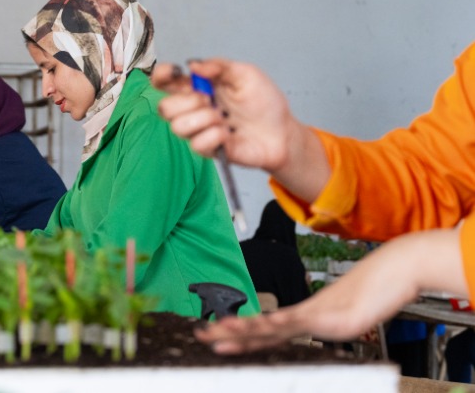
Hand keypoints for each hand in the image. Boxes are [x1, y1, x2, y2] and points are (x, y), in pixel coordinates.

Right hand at [152, 59, 329, 201]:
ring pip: (178, 126)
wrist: (281, 132)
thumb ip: (219, 66)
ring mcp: (198, 130)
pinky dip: (216, 136)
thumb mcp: (245, 74)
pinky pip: (197, 144)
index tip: (176, 73)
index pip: (164, 82)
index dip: (161, 76)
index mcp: (197, 87)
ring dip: (204, 119)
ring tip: (224, 118)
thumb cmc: (264, 103)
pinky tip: (229, 134)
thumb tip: (193, 66)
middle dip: (188, 102)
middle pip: (164, 107)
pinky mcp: (207, 149)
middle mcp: (193, 109)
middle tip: (211, 100)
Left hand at [195, 229, 465, 353]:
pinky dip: (281, 324)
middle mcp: (306, 314)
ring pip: (273, 324)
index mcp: (307, 315)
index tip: (215, 335)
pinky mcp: (333, 315)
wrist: (399, 266)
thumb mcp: (349, 314)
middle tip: (201, 335)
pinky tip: (264, 326)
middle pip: (261, 327)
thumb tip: (320, 328)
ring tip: (219, 332)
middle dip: (229, 333)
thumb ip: (331, 322)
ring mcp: (318, 314)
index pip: (265, 328)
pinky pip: (302, 320)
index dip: (240, 333)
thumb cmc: (378, 288)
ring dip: (245, 330)